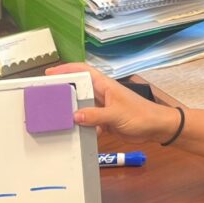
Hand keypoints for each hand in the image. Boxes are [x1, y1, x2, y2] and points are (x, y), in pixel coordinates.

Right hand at [46, 62, 180, 144]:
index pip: (83, 71)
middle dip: (64, 92)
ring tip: (55, 117)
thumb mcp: (116, 114)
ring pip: (82, 107)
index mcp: (105, 85)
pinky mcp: (105, 121)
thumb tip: (74, 116)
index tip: (49, 74)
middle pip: (78, 89)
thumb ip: (95, 115)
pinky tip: (74, 133)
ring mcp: (103, 108)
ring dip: (71, 112)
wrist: (157, 128)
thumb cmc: (140, 115)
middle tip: (46, 98)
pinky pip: (88, 122)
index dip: (66, 69)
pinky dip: (82, 127)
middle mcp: (101, 94)